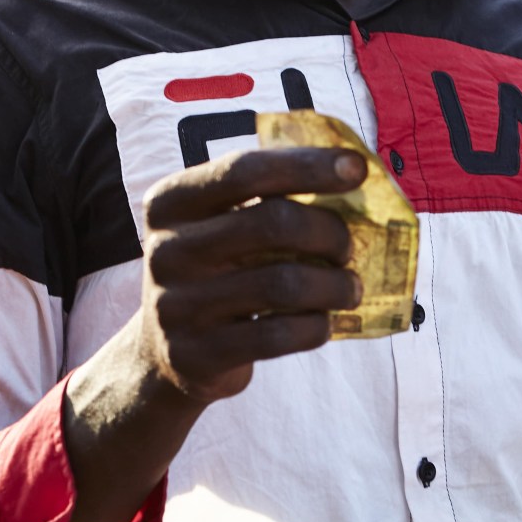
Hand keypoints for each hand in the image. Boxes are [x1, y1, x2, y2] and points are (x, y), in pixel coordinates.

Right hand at [40, 144, 366, 521]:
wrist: (165, 354)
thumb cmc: (215, 274)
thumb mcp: (221, 228)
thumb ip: (269, 200)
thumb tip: (352, 177)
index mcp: (170, 204)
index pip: (244, 171)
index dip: (307, 166)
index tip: (357, 169)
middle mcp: (165, 251)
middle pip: (271, 223)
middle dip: (328, 231)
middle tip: (348, 246)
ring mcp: (177, 306)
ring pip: (283, 283)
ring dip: (334, 284)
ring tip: (349, 288)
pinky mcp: (198, 355)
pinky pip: (280, 335)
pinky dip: (317, 326)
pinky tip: (324, 321)